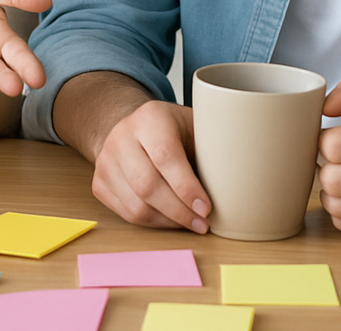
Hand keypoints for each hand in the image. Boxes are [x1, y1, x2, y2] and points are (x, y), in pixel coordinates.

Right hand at [92, 100, 210, 232]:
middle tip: (202, 223)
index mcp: (149, 117)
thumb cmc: (172, 130)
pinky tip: (170, 219)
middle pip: (147, 185)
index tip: (206, 208)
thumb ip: (211, 145)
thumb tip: (240, 179)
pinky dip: (152, 223)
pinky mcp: (99, 182)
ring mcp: (106, 160)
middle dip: (179, 212)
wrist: (132, 127)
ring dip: (167, 222)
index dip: (186, 187)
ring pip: (136, 205)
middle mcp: (121, 136)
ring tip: (190, 224)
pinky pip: (126, 213)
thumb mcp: (193, 124)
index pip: (165, 156)